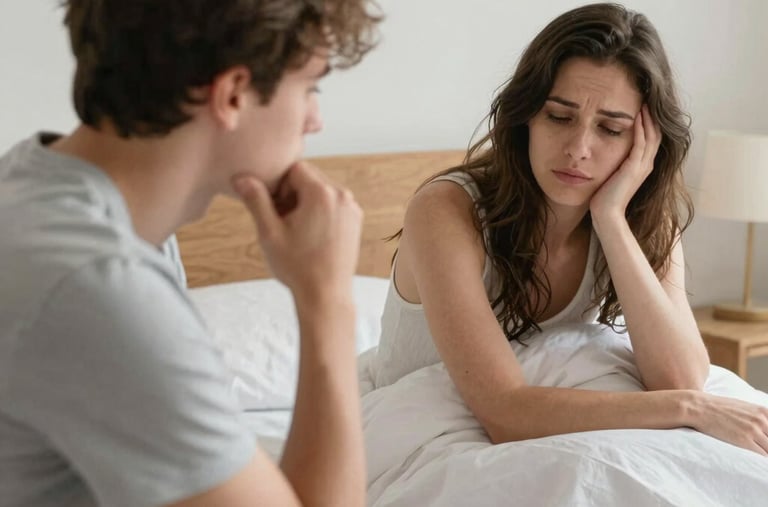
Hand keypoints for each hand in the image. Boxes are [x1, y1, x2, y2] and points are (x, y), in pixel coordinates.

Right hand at [232, 162, 362, 303]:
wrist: (325, 295)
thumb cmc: (297, 266)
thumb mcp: (269, 232)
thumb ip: (255, 200)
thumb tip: (240, 177)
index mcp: (321, 193)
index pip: (294, 168)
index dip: (279, 185)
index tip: (274, 208)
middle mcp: (342, 195)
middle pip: (310, 177)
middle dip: (293, 192)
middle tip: (282, 220)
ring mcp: (352, 208)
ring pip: (322, 190)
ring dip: (306, 201)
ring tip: (296, 229)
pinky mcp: (355, 220)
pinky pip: (334, 203)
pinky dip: (320, 211)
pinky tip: (311, 234)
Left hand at [590, 105, 660, 224]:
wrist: (606, 213)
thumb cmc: (605, 197)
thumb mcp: (613, 174)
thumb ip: (616, 163)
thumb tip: (608, 151)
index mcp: (643, 166)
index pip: (652, 139)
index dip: (650, 123)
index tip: (644, 107)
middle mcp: (646, 164)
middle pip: (656, 134)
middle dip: (653, 116)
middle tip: (648, 99)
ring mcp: (642, 166)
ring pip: (651, 136)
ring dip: (648, 118)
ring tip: (644, 102)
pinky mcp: (634, 168)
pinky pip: (640, 143)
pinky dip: (640, 128)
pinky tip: (636, 116)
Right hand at [690, 392, 767, 455]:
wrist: (698, 407)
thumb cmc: (717, 408)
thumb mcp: (742, 407)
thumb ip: (757, 417)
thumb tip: (763, 428)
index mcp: (763, 411)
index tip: (765, 443)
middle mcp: (762, 420)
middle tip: (762, 450)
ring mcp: (753, 430)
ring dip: (766, 453)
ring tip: (759, 459)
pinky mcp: (744, 440)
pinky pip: (762, 455)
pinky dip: (762, 460)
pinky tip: (757, 463)